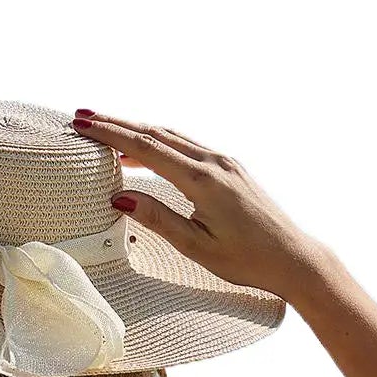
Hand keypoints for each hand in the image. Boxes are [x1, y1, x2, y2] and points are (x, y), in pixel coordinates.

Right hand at [72, 110, 325, 299]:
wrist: (292, 257)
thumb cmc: (247, 259)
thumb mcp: (196, 246)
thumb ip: (158, 218)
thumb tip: (119, 196)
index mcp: (202, 180)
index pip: (146, 148)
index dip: (111, 134)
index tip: (83, 123)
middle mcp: (214, 162)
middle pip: (156, 134)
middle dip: (118, 124)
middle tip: (84, 117)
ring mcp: (224, 162)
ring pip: (173, 136)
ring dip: (137, 131)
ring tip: (107, 130)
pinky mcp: (230, 169)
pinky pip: (188, 146)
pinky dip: (160, 143)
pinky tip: (145, 150)